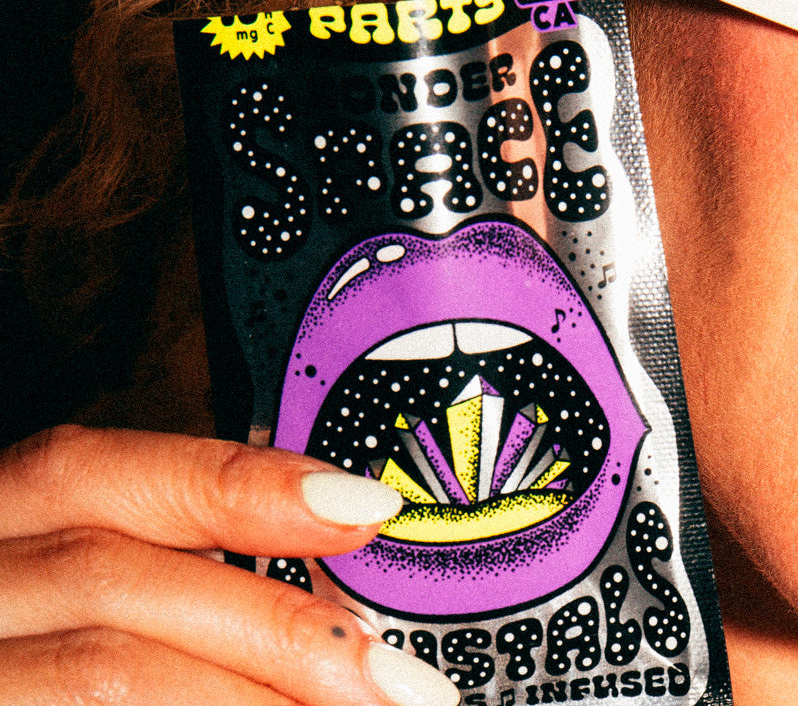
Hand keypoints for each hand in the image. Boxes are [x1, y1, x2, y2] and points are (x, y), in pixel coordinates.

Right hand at [0, 426, 459, 705]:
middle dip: (277, 627)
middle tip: (400, 680)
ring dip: (255, 701)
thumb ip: (168, 574)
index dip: (237, 483)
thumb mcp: (69, 598)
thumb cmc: (40, 662)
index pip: (88, 474)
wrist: (12, 704)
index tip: (364, 505)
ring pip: (105, 672)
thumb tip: (330, 540)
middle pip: (113, 580)